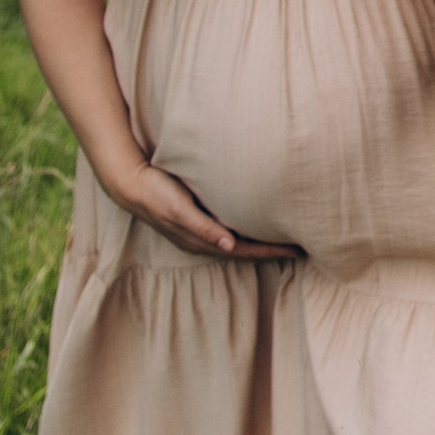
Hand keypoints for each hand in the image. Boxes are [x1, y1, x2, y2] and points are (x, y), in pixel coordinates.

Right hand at [111, 158, 299, 263]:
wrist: (131, 182)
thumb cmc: (156, 194)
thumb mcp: (179, 209)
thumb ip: (202, 227)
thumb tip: (229, 245)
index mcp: (202, 241)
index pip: (245, 251)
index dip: (271, 251)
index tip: (298, 250)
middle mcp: (205, 239)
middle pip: (246, 249)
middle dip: (273, 249)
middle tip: (303, 246)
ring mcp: (202, 229)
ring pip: (240, 240)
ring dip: (263, 240)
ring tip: (288, 237)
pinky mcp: (200, 217)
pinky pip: (231, 228)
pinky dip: (249, 228)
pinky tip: (259, 221)